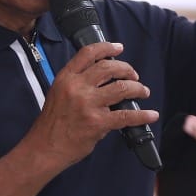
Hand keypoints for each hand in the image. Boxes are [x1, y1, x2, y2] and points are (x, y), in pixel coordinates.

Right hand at [26, 41, 158, 171]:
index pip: (88, 54)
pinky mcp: (98, 122)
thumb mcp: (57, 93)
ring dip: (137, 88)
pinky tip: (151, 115)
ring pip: (122, 87)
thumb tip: (103, 78)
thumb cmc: (51, 124)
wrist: (45, 148)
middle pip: (110, 68)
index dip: (107, 47)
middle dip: (127, 69)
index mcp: (66, 78)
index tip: (119, 48)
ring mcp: (88, 104)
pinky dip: (142, 115)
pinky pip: (126, 115)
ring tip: (143, 92)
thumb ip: (77, 83)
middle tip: (134, 75)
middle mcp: (77, 87)